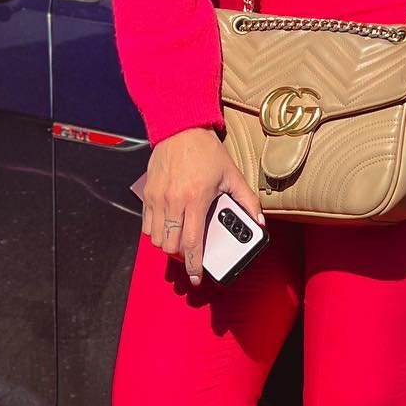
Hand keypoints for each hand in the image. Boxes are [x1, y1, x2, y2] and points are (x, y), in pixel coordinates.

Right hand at [140, 127, 264, 284]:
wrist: (180, 128)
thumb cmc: (206, 151)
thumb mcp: (232, 174)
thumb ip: (247, 201)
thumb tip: (259, 222)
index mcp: (196, 199)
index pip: (192, 243)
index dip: (194, 266)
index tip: (196, 277)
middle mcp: (173, 202)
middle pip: (170, 246)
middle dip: (181, 256)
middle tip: (191, 254)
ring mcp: (158, 198)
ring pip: (156, 238)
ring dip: (168, 245)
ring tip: (180, 240)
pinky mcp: (148, 194)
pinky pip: (146, 225)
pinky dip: (156, 232)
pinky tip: (168, 227)